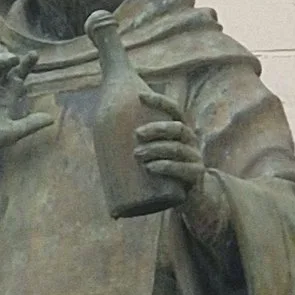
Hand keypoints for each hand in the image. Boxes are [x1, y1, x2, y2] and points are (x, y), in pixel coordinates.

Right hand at [0, 43, 53, 184]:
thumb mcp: (9, 133)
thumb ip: (29, 125)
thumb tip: (52, 119)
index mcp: (4, 98)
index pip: (18, 77)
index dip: (26, 65)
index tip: (34, 55)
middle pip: (5, 65)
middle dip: (11, 59)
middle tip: (15, 59)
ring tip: (5, 61)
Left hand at [132, 86, 232, 245]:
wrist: (191, 198)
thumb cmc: (165, 172)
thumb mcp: (155, 154)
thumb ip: (136, 144)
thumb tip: (100, 131)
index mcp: (180, 132)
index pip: (174, 110)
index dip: (159, 101)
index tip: (139, 96)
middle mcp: (190, 142)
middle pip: (177, 129)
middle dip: (157, 129)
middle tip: (136, 134)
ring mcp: (194, 160)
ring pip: (178, 150)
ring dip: (157, 149)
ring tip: (137, 154)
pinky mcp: (195, 178)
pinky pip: (184, 171)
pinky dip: (167, 168)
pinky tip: (151, 168)